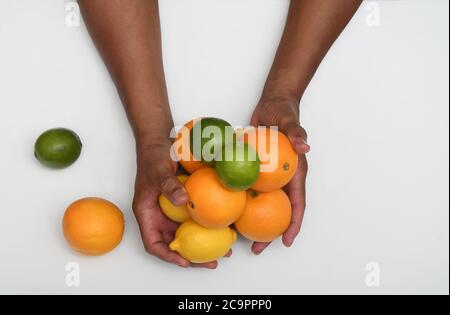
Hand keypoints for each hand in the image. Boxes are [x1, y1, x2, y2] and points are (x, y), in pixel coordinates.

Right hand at [133, 141, 224, 268]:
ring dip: (204, 242)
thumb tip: (183, 201)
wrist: (161, 142)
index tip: (185, 261)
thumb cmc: (153, 156)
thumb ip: (168, 186)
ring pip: (188, 232)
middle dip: (192, 256)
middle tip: (213, 261)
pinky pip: (197, 217)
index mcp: (147, 213)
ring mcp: (173, 210)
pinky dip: (209, 224)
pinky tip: (226, 226)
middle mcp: (160, 216)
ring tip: (225, 249)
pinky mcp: (186, 202)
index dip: (167, 255)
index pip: (153, 243)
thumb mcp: (158, 171)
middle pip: (174, 243)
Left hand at [250, 96, 309, 253]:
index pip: (297, 203)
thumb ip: (296, 132)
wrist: (271, 104)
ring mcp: (266, 177)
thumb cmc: (284, 111)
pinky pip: (246, 189)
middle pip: (277, 211)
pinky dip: (238, 201)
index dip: (293, 223)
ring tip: (237, 238)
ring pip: (260, 204)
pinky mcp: (253, 171)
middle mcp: (281, 179)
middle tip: (257, 249)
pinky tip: (225, 210)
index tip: (286, 241)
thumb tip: (304, 146)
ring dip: (251, 222)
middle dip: (269, 232)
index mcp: (294, 172)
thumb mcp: (290, 120)